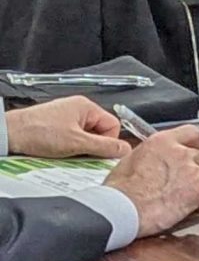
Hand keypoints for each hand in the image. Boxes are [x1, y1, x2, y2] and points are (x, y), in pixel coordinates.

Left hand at [5, 96, 127, 160]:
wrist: (8, 135)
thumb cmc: (37, 132)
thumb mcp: (77, 143)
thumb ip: (104, 147)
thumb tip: (125, 149)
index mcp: (87, 107)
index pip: (113, 126)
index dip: (107, 142)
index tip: (98, 153)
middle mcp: (77, 109)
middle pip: (99, 132)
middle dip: (91, 146)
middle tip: (79, 154)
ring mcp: (65, 117)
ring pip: (85, 137)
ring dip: (78, 148)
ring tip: (64, 152)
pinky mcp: (55, 126)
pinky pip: (71, 139)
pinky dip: (67, 148)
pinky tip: (57, 152)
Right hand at [104, 128, 198, 234]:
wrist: (126, 210)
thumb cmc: (122, 190)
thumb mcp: (131, 159)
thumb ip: (153, 153)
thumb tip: (157, 158)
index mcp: (163, 142)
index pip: (191, 133)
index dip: (192, 143)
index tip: (191, 149)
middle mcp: (182, 154)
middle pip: (198, 157)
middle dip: (191, 167)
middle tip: (177, 180)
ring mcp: (194, 172)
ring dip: (194, 183)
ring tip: (174, 195)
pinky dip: (197, 199)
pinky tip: (180, 204)